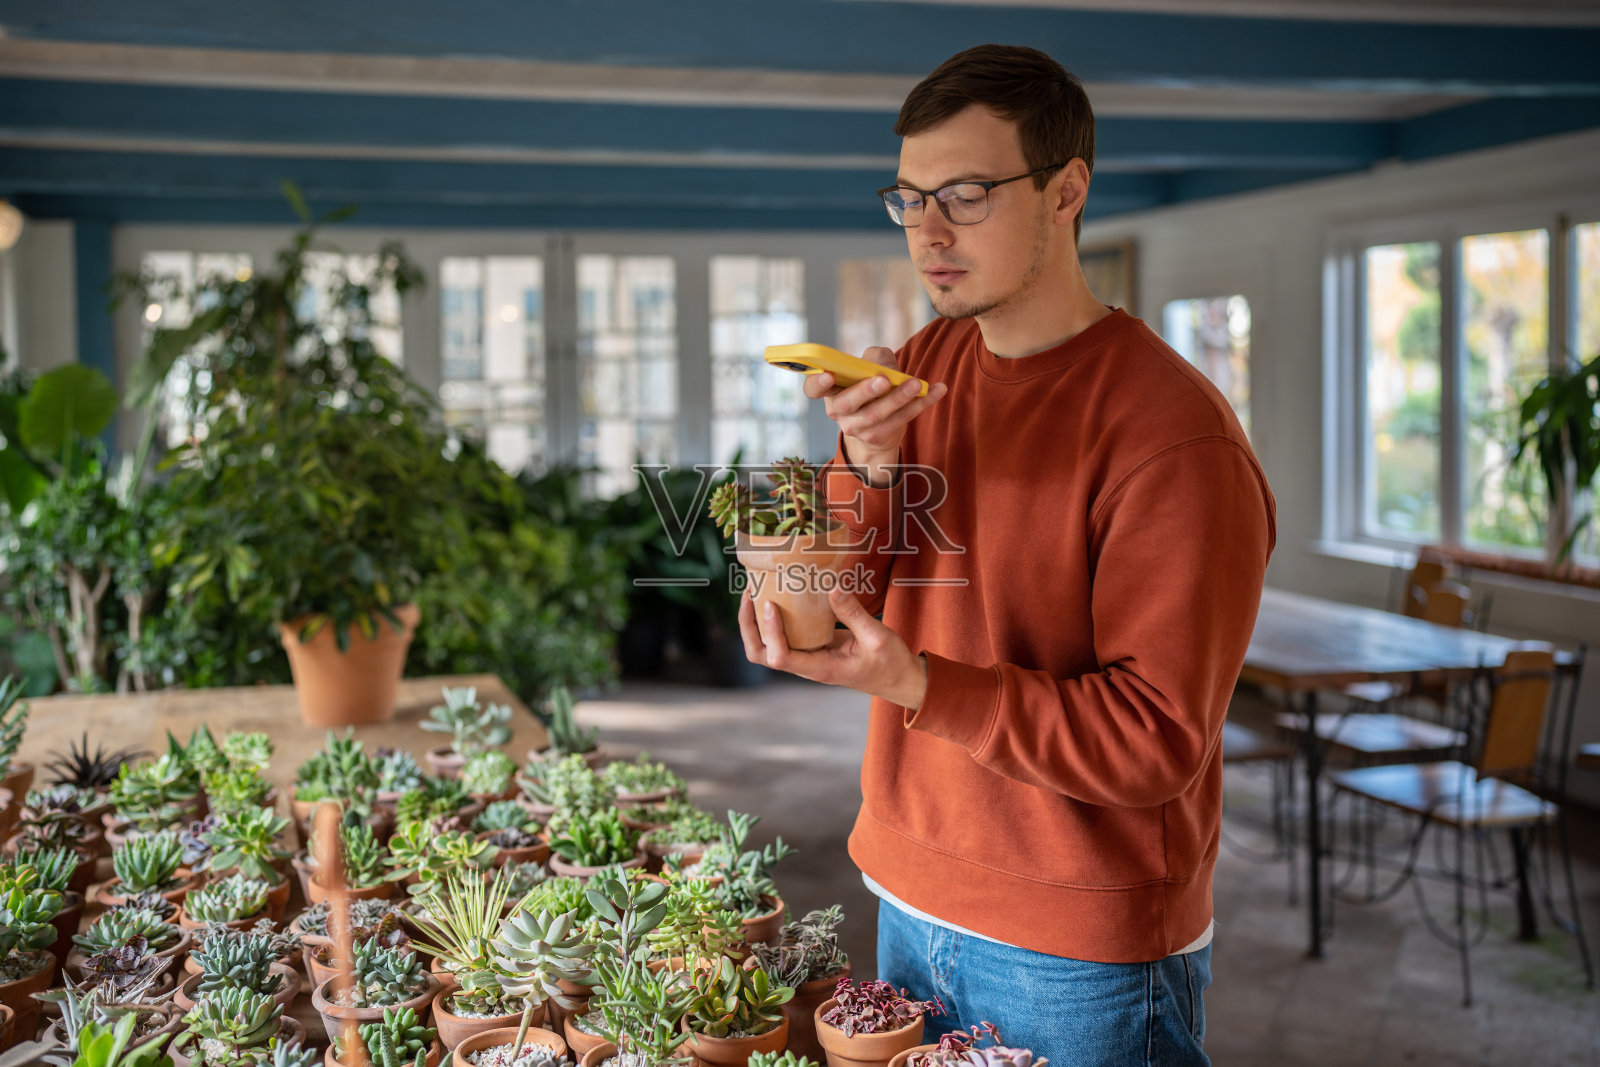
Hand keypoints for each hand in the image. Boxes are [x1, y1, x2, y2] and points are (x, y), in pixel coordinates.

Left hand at [738, 585, 928, 708]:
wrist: (898, 679)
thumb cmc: (890, 663)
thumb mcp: (878, 637)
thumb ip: (854, 613)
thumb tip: (831, 587)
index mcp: (820, 669)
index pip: (781, 657)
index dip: (770, 632)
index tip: (771, 603)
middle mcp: (807, 665)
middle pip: (762, 655)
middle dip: (749, 627)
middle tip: (751, 593)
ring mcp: (808, 657)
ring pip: (768, 646)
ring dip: (756, 622)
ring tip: (757, 590)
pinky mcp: (813, 647)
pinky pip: (785, 635)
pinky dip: (775, 618)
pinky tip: (779, 594)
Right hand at [804, 346, 947, 479]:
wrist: (876, 426)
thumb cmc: (870, 386)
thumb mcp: (868, 367)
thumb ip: (875, 358)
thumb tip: (887, 366)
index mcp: (830, 390)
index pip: (813, 389)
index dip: (817, 382)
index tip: (828, 374)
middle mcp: (838, 411)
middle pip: (848, 403)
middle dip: (866, 391)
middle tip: (883, 379)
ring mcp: (857, 427)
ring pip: (877, 414)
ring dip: (899, 398)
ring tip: (917, 384)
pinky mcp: (879, 437)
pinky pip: (901, 420)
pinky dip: (921, 404)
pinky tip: (938, 390)